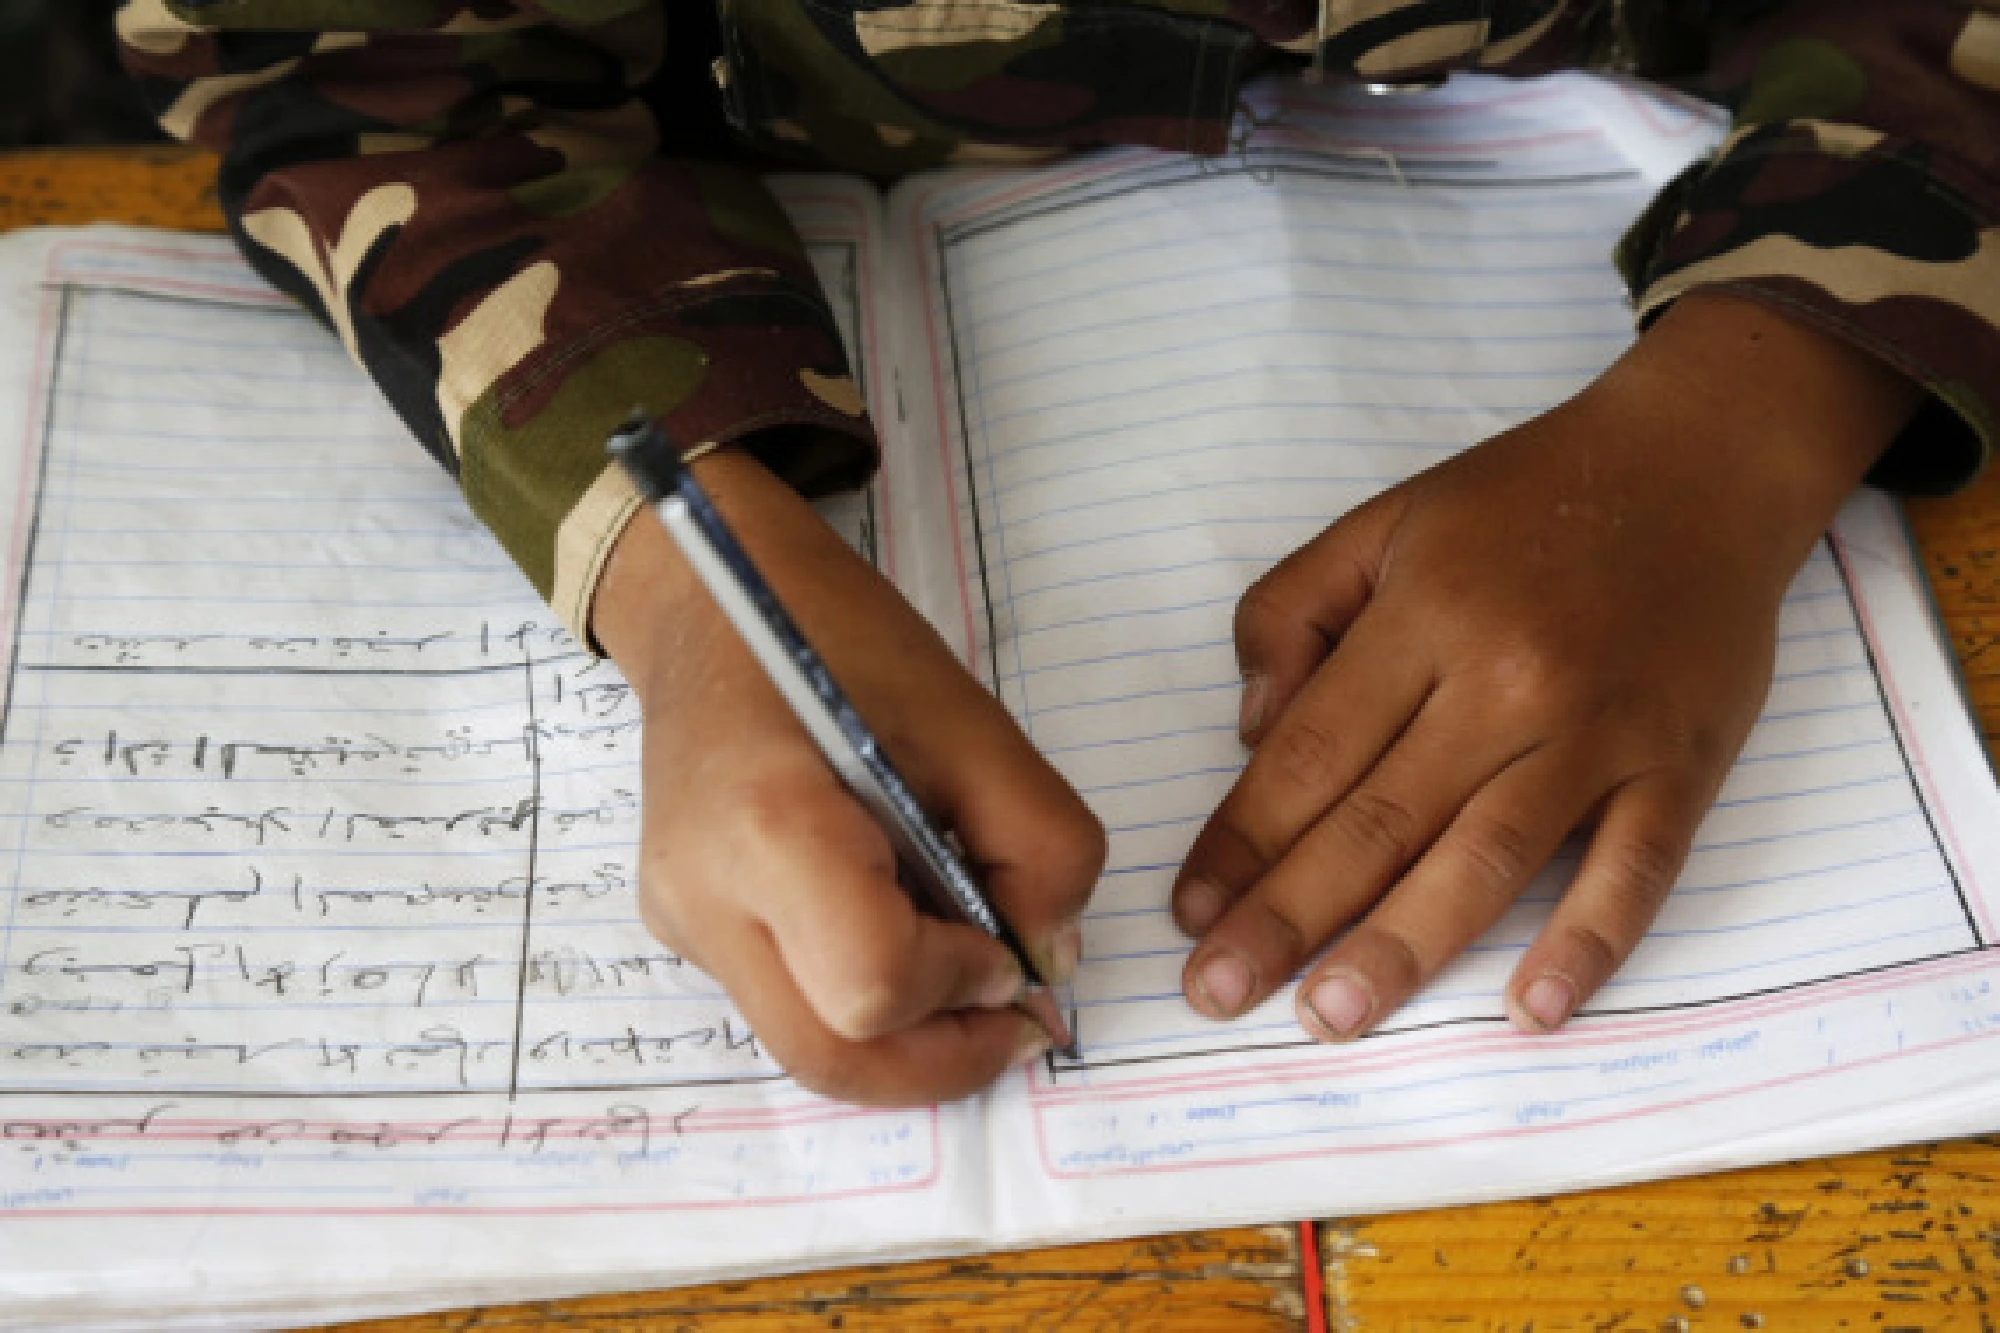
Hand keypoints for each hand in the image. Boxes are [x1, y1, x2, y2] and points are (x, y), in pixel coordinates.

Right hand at [593, 449, 1103, 1104]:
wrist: (708, 602)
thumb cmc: (841, 641)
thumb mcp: (973, 725)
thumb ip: (1039, 846)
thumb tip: (1045, 959)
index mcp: (771, 827)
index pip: (871, 984)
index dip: (961, 985)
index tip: (1008, 946)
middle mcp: (704, 898)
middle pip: (829, 1057)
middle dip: (942, 1059)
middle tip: (1018, 1023)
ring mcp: (681, 922)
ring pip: (804, 1047)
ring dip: (904, 1042)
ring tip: (969, 981)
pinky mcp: (683, 928)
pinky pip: (783, 1004)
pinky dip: (860, 1003)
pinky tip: (904, 937)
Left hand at [1172, 292, 1922, 1039]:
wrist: (1702, 462)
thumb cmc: (1526, 498)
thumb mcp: (1383, 519)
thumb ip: (1293, 613)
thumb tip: (1253, 737)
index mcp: (1426, 616)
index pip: (1310, 754)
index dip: (1241, 840)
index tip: (1189, 912)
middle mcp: (1508, 680)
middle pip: (1379, 821)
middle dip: (1288, 917)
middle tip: (1217, 995)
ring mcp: (1601, 730)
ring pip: (1487, 859)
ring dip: (1403, 947)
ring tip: (1331, 1015)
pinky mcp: (1682, 765)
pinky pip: (1635, 869)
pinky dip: (1587, 942)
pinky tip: (1531, 1008)